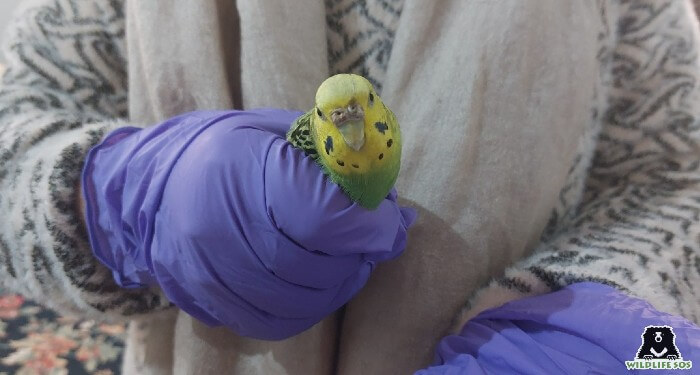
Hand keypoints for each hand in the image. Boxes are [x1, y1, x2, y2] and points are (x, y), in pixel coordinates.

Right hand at [81, 109, 414, 339]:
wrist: (154, 182)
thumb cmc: (230, 148)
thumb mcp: (280, 131)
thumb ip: (335, 161)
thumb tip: (389, 202)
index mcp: (239, 168)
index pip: (319, 214)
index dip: (366, 225)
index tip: (388, 223)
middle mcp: (216, 225)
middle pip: (312, 264)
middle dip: (357, 256)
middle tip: (372, 242)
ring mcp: (205, 269)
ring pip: (296, 300)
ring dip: (339, 284)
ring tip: (349, 261)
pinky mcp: (204, 299)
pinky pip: (271, 322)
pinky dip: (308, 308)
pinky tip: (318, 283)